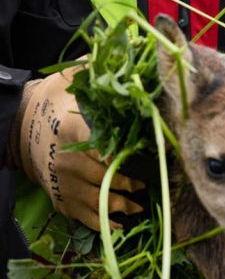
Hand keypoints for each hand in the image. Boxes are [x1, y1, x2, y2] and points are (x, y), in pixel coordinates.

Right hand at [10, 67, 143, 229]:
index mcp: (74, 131)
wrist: (18, 124)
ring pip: (100, 201)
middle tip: (152, 185)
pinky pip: (85, 217)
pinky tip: (120, 224)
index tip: (151, 162)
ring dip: (124, 205)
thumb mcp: (73, 81)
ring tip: (140, 204)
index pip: (106, 149)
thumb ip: (102, 72)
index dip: (129, 158)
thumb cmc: (54, 100)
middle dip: (132, 183)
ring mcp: (63, 182)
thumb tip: (136, 53)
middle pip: (108, 178)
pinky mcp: (60, 198)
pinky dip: (104, 223)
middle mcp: (68, 160)